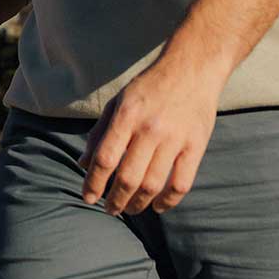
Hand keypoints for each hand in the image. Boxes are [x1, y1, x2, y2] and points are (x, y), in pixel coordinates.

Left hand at [81, 55, 226, 213]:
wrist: (193, 68)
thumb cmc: (150, 86)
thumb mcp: (118, 102)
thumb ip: (99, 133)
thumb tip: (82, 164)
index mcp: (127, 116)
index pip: (105, 159)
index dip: (93, 183)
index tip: (88, 198)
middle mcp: (150, 129)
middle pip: (128, 178)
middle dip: (115, 200)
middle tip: (110, 210)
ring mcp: (175, 138)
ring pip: (153, 185)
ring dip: (138, 204)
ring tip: (130, 209)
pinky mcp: (196, 145)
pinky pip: (181, 183)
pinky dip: (168, 201)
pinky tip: (157, 206)